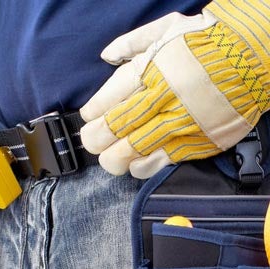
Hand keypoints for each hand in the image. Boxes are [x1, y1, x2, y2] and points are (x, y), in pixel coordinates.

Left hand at [80, 1, 269, 178]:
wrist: (259, 52)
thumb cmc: (209, 39)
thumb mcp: (168, 28)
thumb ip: (132, 43)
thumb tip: (106, 56)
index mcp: (151, 70)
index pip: (106, 101)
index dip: (92, 114)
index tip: (89, 117)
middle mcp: (163, 98)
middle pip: (114, 129)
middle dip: (96, 140)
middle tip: (94, 141)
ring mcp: (182, 122)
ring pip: (133, 151)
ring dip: (114, 159)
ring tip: (110, 157)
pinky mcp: (200, 140)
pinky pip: (162, 161)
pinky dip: (142, 167)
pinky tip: (135, 164)